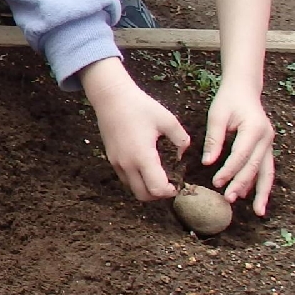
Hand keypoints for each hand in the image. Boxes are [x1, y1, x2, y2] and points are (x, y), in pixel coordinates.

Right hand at [83, 58, 189, 201]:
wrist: (111, 98)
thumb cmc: (140, 107)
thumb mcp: (168, 120)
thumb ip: (181, 139)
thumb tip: (183, 154)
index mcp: (143, 156)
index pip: (157, 188)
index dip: (170, 192)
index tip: (179, 184)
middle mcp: (127, 164)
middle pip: (143, 196)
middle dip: (159, 195)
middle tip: (170, 185)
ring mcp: (117, 163)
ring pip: (133, 189)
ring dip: (147, 188)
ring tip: (159, 177)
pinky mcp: (111, 159)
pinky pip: (125, 179)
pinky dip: (137, 180)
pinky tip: (146, 168)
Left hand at [204, 82, 275, 214]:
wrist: (244, 90)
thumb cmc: (228, 101)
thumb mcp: (217, 115)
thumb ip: (214, 138)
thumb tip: (208, 162)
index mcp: (254, 128)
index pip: (241, 155)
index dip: (229, 170)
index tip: (215, 182)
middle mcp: (266, 138)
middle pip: (255, 166)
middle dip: (242, 184)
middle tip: (229, 199)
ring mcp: (269, 143)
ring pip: (267, 171)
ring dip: (262, 192)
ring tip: (258, 211)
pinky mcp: (266, 147)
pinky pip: (265, 168)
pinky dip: (259, 183)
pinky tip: (252, 197)